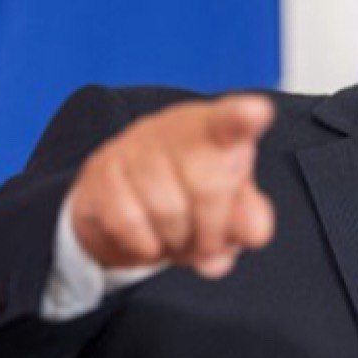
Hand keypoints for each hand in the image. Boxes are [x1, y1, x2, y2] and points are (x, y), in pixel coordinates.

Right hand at [67, 95, 274, 278]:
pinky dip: (145, 245)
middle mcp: (174, 128)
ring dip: (178, 242)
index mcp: (217, 130)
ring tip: (178, 239)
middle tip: (208, 244)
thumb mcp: (230, 208)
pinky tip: (149, 239)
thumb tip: (253, 233)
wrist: (125, 204)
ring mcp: (133, 146)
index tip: (256, 112)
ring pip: (167, 209)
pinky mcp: (100, 171)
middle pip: (208, 186)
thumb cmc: (190, 197)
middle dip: (212, 231)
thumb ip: (250, 218)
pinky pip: (128, 222)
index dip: (244, 117)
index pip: (231, 120)